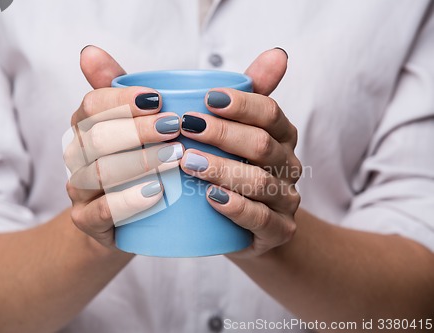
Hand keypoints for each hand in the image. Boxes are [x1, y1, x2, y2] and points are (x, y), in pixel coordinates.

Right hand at [64, 46, 182, 248]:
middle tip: (175, 127)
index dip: (123, 100)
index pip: (92, 104)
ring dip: (140, 162)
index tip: (158, 99)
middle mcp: (77, 155)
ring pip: (100, 172)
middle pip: (97, 137)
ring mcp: (79, 188)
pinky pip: (102, 211)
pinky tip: (157, 193)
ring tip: (174, 158)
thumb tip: (89, 50)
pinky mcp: (86, 220)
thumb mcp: (128, 125)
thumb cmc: (132, 163)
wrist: (122, 219)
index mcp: (85, 126)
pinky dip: (130, 200)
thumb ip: (117, 88)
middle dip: (137, 129)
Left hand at [179, 48, 300, 257]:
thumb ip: (251, 94)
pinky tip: (211, 197)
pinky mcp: (278, 231)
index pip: (270, 113)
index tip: (207, 98)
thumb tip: (278, 53)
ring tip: (189, 162)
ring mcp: (286, 200)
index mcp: (281, 136)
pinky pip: (260, 219)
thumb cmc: (236, 169)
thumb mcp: (240, 132)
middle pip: (261, 145)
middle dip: (223, 134)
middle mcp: (288, 165)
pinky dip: (236, 207)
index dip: (241, 104)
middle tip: (186, 126)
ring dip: (223, 170)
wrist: (246, 225)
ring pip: (260, 182)